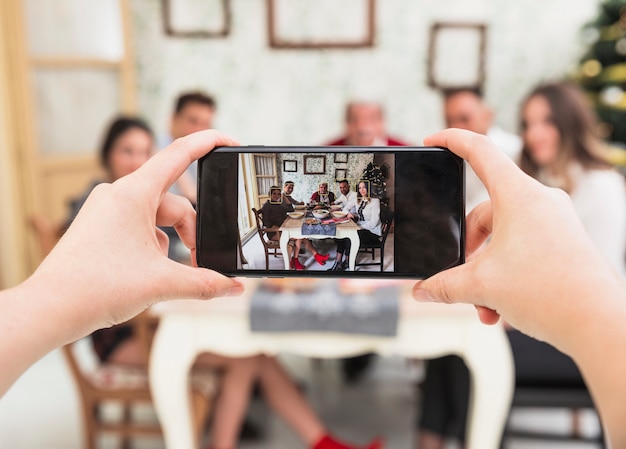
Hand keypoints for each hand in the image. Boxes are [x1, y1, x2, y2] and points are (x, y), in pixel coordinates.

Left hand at [26, 130, 244, 341]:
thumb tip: (233, 287)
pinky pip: (138, 227)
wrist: (49, 309)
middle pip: (173, 202)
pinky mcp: (99, 226)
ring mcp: (106, 210)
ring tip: (169, 273)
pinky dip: (152, 247)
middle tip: (199, 261)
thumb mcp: (162, 282)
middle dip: (192, 231)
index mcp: (133, 193)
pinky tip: (148, 273)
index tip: (231, 142)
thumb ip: (204, 283)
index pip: (179, 153)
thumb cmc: (93, 287)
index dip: (209, 142)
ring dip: (172, 242)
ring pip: (156, 217)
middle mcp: (118, 195)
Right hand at [412, 129, 623, 351]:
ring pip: (502, 238)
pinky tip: (501, 308)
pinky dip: (506, 275)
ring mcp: (555, 221)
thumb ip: (444, 286)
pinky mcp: (564, 241)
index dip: (451, 140)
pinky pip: (522, 248)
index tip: (432, 140)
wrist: (601, 324)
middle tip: (459, 279)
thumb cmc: (550, 293)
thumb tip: (422, 291)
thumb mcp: (482, 287)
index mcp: (518, 196)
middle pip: (484, 213)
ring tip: (484, 306)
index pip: (480, 151)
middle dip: (467, 250)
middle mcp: (540, 201)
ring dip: (486, 272)